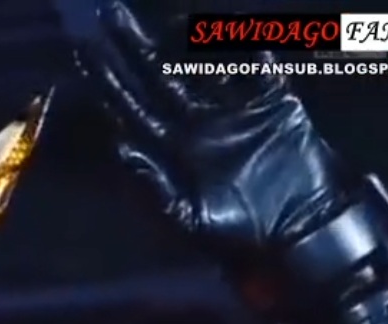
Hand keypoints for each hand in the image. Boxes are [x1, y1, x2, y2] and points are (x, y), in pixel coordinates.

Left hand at [73, 1, 352, 255]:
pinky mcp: (274, 105)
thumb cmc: (239, 237)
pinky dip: (248, 46)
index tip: (86, 52)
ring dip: (181, 39)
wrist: (301, 234)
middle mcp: (198, 124)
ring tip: (159, 14)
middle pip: (158, 77)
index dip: (110, 80)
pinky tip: (229, 24)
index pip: (133, 106)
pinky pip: (259, 68)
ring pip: (202, 66)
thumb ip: (154, 184)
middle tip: (108, 15)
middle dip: (133, 47)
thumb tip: (122, 147)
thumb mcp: (188, 217)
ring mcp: (235, 111)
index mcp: (174, 150)